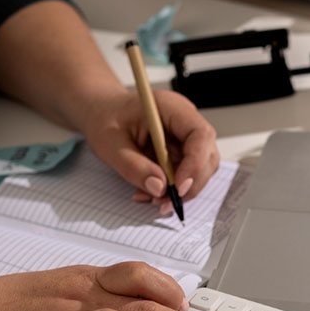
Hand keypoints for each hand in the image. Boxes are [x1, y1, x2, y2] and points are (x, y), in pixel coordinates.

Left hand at [83, 88, 218, 214]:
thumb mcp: (110, 143)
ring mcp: (187, 139)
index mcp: (172, 108)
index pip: (200, 135)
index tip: (178, 188)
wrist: (103, 115)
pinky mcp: (183, 154)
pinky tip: (152, 193)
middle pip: (206, 157)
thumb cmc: (105, 120)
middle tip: (164, 202)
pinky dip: (172, 190)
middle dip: (189, 185)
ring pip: (200, 171)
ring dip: (181, 191)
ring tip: (153, 198)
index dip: (195, 164)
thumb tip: (159, 188)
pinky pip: (187, 177)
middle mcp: (186, 123)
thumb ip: (133, 166)